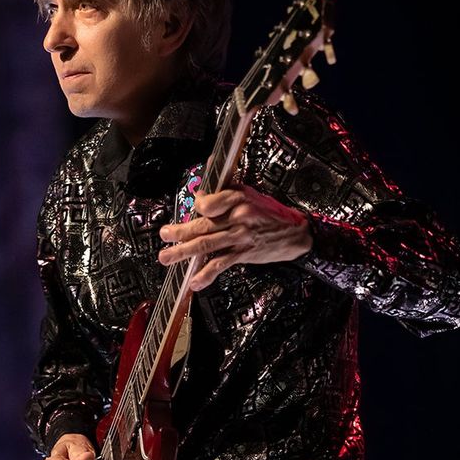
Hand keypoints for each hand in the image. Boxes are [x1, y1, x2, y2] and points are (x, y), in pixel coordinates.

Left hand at [158, 184, 312, 290]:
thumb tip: (205, 176)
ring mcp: (240, 237)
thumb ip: (226, 188)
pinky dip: (207, 275)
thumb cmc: (270, 212)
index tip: (192, 208)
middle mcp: (237, 217)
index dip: (197, 205)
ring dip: (183, 252)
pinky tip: (195, 283)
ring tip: (167, 257)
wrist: (295, 233)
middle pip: (202, 225)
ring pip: (206, 244)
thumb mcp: (250, 193)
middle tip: (164, 235)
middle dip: (179, 232)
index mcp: (238, 198)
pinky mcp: (244, 253)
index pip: (209, 202)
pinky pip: (221, 264)